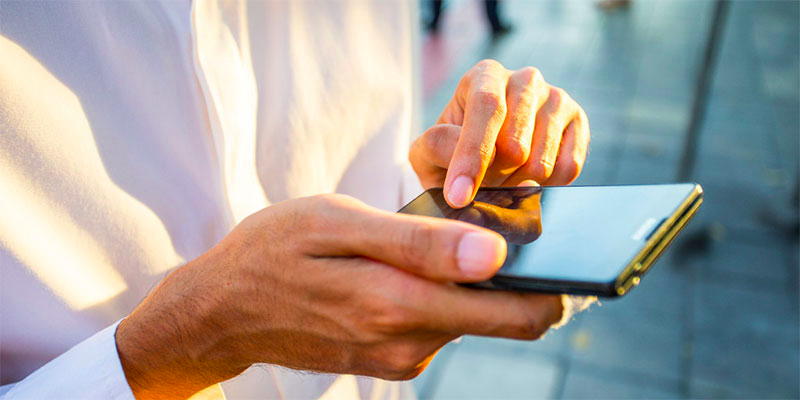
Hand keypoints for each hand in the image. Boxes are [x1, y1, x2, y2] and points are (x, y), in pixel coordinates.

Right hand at [116, 194, 562, 398]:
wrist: (222, 310)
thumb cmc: (274, 250)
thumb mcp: (339, 224)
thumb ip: (419, 244)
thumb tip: (496, 253)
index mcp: (400, 305)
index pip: (516, 314)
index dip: (552, 282)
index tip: (556, 245)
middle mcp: (408, 344)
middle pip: (502, 320)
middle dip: (514, 278)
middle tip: (489, 226)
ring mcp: (398, 359)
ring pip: (467, 318)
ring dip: (466, 281)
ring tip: (426, 240)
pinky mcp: (388, 361)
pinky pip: (436, 324)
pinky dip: (437, 294)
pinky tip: (403, 265)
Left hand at [410, 59, 589, 207]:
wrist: (484, 161)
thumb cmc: (451, 154)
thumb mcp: (427, 152)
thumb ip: (436, 146)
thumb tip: (467, 155)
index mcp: (485, 75)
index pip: (487, 108)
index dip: (473, 155)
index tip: (458, 197)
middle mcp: (526, 79)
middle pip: (516, 143)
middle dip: (494, 176)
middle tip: (483, 181)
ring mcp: (558, 100)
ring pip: (542, 162)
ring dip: (517, 183)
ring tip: (504, 177)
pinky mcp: (579, 124)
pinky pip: (567, 169)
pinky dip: (545, 185)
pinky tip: (527, 177)